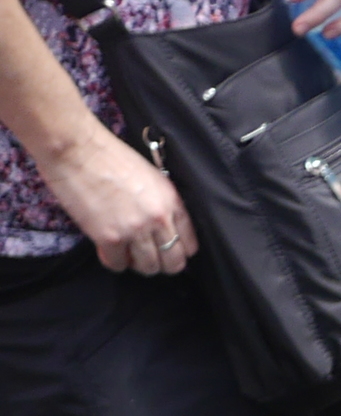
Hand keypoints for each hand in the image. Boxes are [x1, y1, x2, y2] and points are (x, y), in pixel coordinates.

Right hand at [36, 118, 195, 275]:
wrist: (76, 147)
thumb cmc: (108, 156)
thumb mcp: (150, 176)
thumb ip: (161, 203)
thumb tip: (163, 227)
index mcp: (171, 201)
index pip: (190, 245)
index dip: (177, 250)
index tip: (165, 249)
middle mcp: (158, 218)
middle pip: (174, 263)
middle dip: (161, 264)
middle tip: (145, 256)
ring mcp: (135, 230)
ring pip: (148, 268)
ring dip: (136, 263)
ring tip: (125, 251)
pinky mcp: (110, 237)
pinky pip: (118, 265)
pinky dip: (112, 260)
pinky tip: (106, 248)